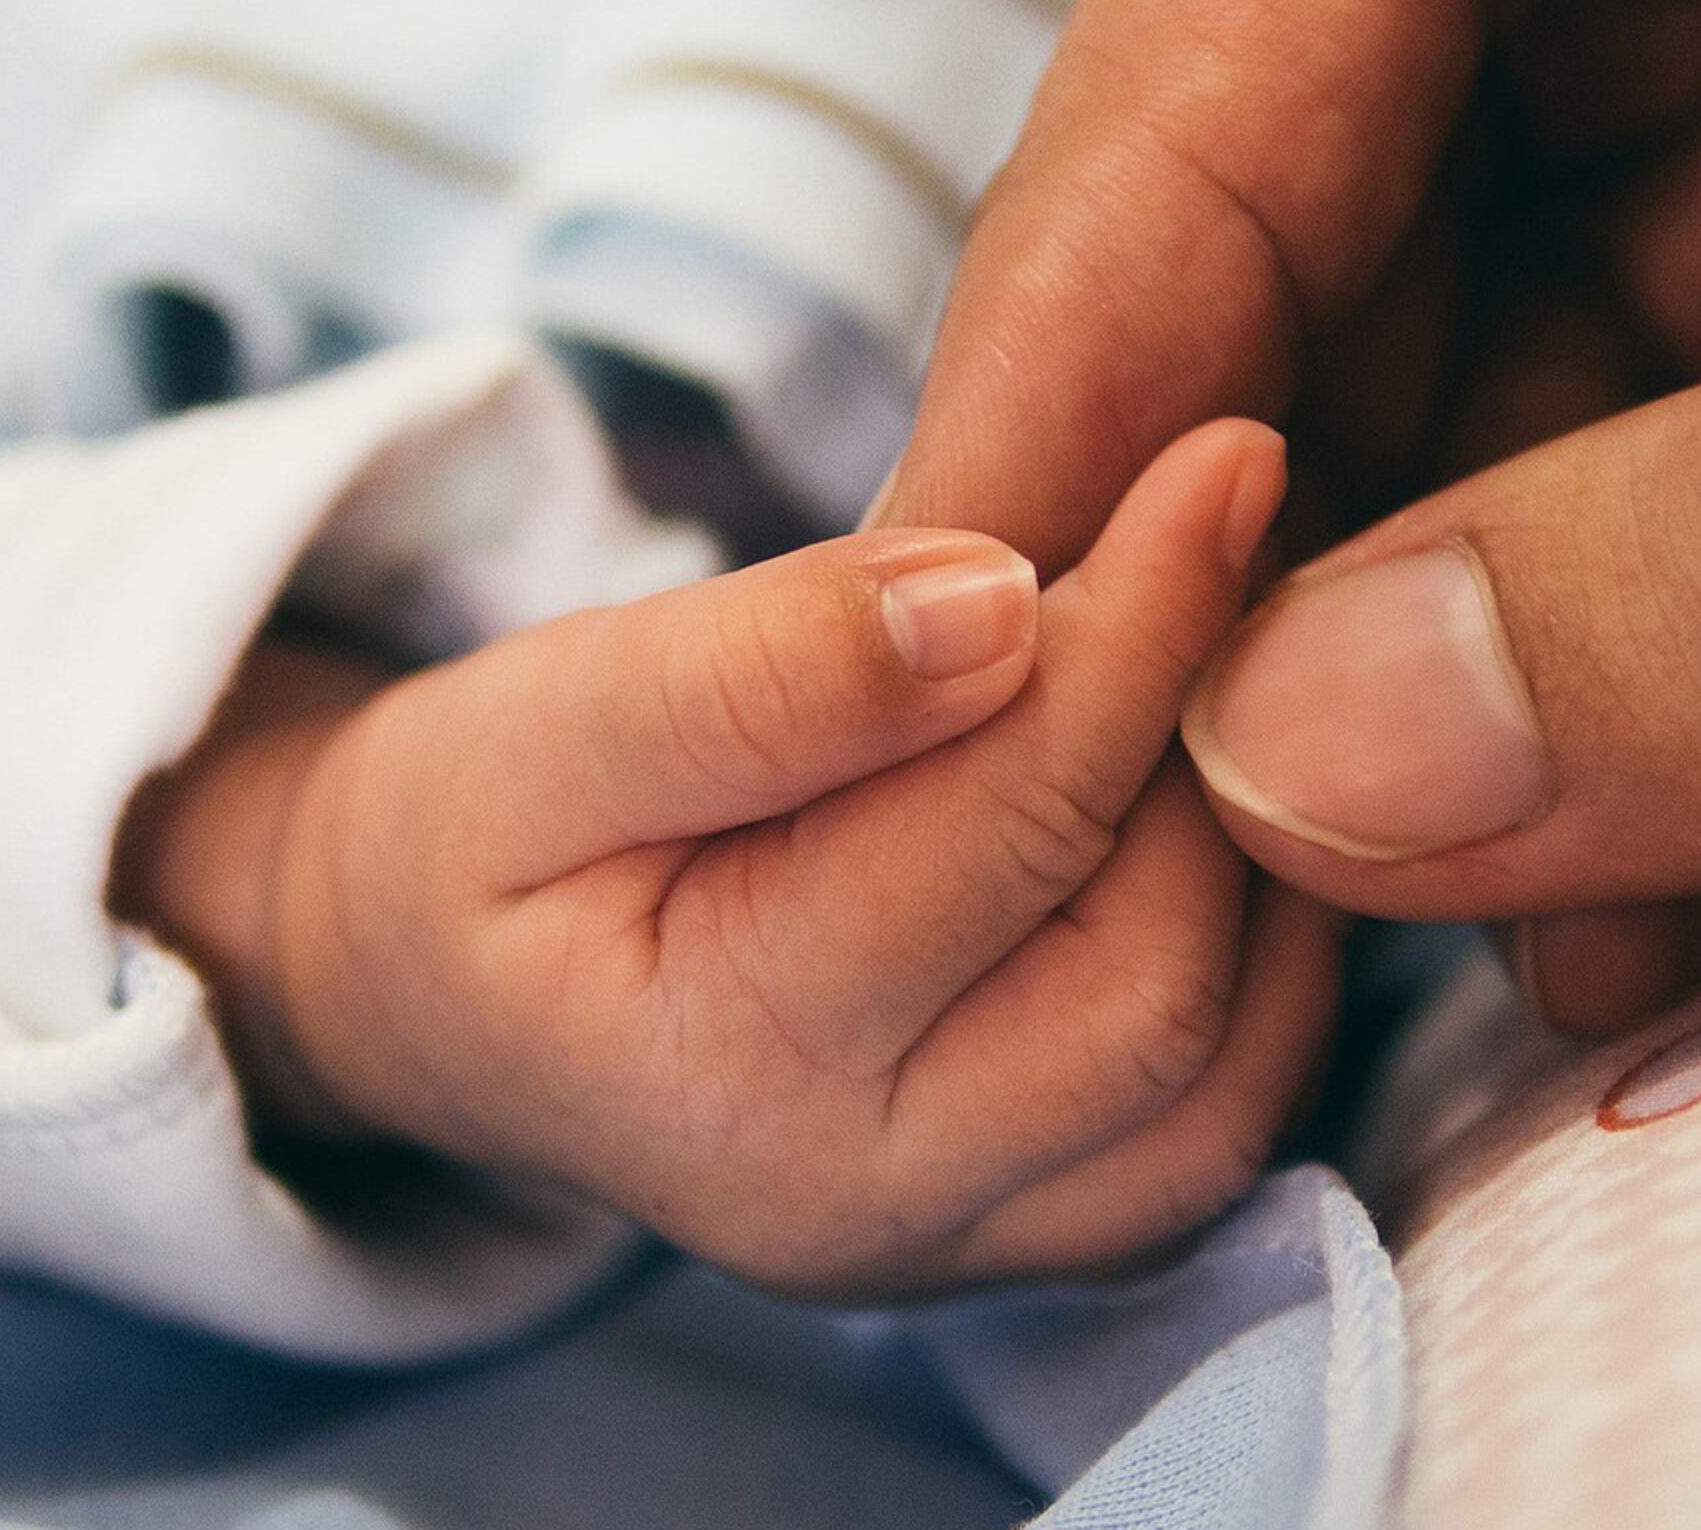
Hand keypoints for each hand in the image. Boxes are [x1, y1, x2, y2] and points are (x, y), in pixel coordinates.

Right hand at [120, 423, 1342, 1296]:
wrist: (433, 988)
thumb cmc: (481, 830)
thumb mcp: (549, 715)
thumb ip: (761, 668)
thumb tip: (1002, 602)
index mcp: (719, 1071)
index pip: (1003, 827)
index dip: (1139, 624)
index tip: (1223, 452)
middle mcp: (859, 1205)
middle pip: (1151, 975)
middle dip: (1218, 745)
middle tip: (1243, 545)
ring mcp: (958, 1247)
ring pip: (1226, 1067)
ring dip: (1267, 851)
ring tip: (1229, 657)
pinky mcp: (1033, 1237)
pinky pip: (1225, 1118)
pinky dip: (1266, 953)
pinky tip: (1217, 795)